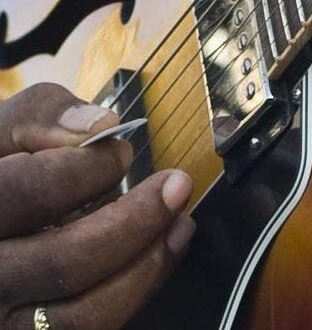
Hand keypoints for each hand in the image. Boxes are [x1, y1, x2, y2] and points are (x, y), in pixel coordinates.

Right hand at [0, 83, 192, 329]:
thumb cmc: (0, 169)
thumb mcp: (2, 132)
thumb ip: (41, 116)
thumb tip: (101, 127)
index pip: (34, 192)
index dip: (89, 169)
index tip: (122, 151)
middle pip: (66, 262)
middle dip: (136, 220)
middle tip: (177, 184)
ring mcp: (5, 319)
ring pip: (84, 314)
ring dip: (147, 265)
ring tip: (180, 222)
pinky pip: (91, 329)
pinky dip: (134, 292)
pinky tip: (158, 254)